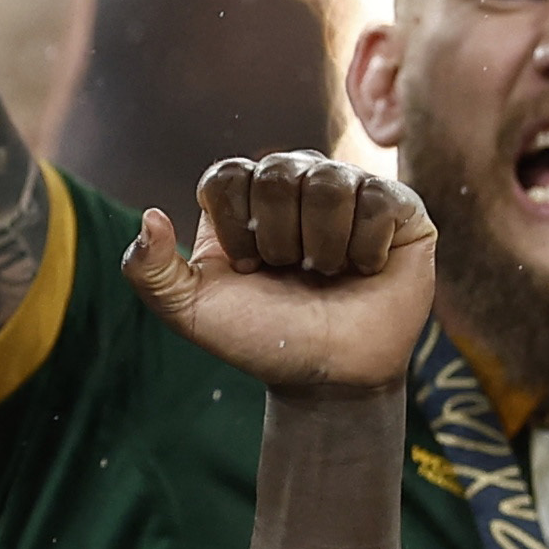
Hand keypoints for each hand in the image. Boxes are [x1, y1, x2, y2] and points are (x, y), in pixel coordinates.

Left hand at [130, 152, 436, 393]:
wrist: (330, 376)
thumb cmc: (263, 339)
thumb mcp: (189, 311)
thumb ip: (149, 270)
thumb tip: (151, 217)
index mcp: (245, 196)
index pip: (228, 174)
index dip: (236, 226)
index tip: (249, 269)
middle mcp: (297, 181)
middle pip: (278, 172)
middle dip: (281, 238)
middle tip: (295, 274)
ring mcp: (350, 190)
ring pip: (330, 181)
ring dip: (325, 244)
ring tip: (330, 273)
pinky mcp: (400, 208)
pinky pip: (379, 199)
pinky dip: (366, 246)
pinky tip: (365, 269)